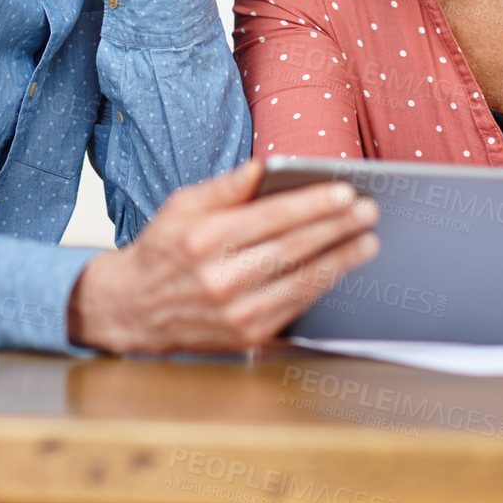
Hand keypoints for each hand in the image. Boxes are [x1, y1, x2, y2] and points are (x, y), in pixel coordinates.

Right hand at [66, 159, 380, 353]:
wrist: (134, 310)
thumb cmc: (163, 250)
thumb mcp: (182, 205)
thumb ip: (226, 187)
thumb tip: (264, 166)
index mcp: (204, 239)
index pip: (273, 217)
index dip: (314, 203)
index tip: (346, 190)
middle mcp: (220, 278)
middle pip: (294, 248)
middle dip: (337, 227)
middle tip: (368, 211)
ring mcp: (235, 312)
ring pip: (301, 281)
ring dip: (340, 259)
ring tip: (367, 240)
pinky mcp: (247, 336)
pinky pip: (296, 306)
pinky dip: (321, 285)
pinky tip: (339, 268)